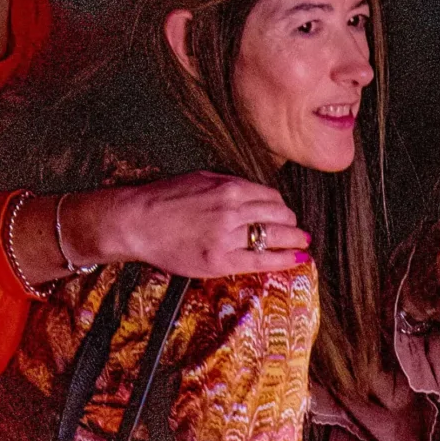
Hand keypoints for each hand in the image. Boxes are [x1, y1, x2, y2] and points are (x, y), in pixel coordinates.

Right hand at [64, 173, 309, 278]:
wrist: (137, 221)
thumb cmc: (164, 200)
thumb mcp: (201, 179)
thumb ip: (230, 186)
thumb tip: (256, 195)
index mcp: (230, 188)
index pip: (271, 197)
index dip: (282, 208)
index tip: (284, 214)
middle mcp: (233, 211)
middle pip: (279, 216)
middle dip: (292, 224)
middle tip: (298, 231)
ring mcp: (228, 237)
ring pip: (275, 237)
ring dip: (294, 240)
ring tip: (302, 244)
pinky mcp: (221, 261)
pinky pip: (262, 260)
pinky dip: (285, 259)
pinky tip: (297, 260)